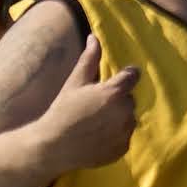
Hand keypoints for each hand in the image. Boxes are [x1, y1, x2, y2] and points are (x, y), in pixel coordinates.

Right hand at [28, 32, 139, 184]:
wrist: (53, 146)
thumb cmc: (63, 110)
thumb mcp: (75, 82)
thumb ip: (89, 59)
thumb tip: (94, 37)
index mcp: (115, 92)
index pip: (133, 75)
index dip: (125, 76)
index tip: (118, 79)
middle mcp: (125, 112)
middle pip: (129, 99)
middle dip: (117, 100)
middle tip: (95, 105)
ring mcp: (125, 132)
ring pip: (128, 118)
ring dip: (118, 118)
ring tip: (95, 122)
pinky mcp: (123, 148)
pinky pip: (125, 137)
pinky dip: (115, 136)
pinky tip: (97, 136)